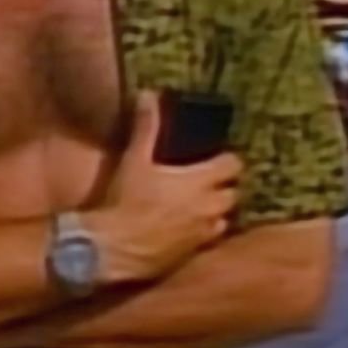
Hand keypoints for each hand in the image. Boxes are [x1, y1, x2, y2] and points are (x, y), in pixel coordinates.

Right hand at [88, 92, 241, 284]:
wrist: (113, 250)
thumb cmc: (126, 202)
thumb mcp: (135, 160)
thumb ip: (147, 127)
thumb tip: (148, 95)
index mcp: (200, 181)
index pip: (234, 165)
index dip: (227, 160)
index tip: (216, 157)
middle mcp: (209, 207)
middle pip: (233, 192)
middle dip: (224, 185)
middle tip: (208, 179)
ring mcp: (204, 232)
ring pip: (225, 216)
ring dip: (217, 209)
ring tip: (200, 203)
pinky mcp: (193, 252)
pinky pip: (210, 238)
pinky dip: (205, 231)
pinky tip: (189, 227)